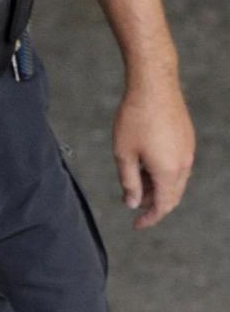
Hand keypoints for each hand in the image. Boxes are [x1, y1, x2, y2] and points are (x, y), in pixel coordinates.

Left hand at [113, 68, 194, 228]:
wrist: (153, 86)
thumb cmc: (134, 118)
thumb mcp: (124, 153)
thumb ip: (129, 181)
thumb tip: (132, 202)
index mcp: (169, 172)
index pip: (162, 206)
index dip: (149, 218)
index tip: (137, 225)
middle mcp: (184, 164)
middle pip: (171, 196)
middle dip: (153, 204)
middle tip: (133, 203)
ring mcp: (188, 151)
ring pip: (175, 180)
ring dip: (158, 187)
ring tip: (136, 183)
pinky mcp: (186, 138)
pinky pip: (177, 165)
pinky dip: (163, 172)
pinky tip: (146, 164)